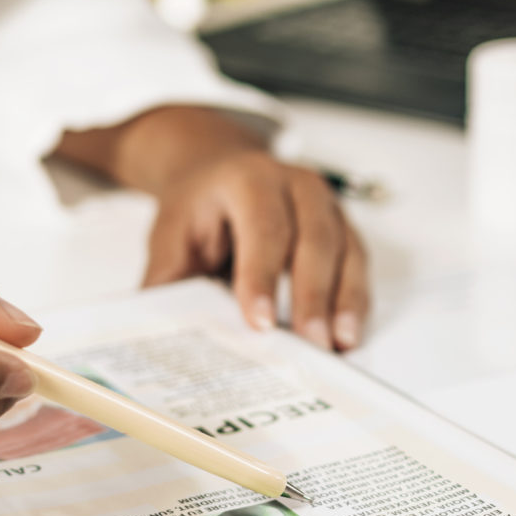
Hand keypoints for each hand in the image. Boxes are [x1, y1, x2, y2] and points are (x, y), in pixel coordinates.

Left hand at [58, 105, 369, 350]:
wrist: (220, 170)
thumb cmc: (199, 208)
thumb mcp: (171, 235)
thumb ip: (168, 279)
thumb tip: (156, 333)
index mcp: (249, 180)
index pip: (262, 228)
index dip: (262, 276)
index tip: (259, 322)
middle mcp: (297, 185)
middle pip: (315, 240)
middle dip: (313, 295)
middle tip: (310, 343)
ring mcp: (327, 205)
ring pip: (346, 251)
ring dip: (345, 301)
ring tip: (340, 346)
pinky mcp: (344, 228)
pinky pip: (359, 264)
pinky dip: (356, 301)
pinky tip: (349, 337)